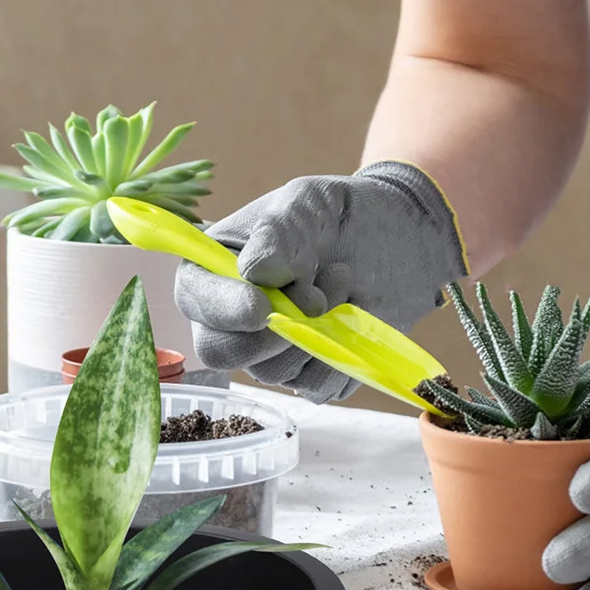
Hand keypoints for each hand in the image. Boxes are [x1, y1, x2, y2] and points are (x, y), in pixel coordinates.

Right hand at [174, 161, 467, 402]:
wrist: (393, 236)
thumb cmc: (336, 214)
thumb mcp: (305, 203)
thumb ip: (278, 233)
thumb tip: (254, 272)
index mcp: (212, 268)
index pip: (196, 302)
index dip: (224, 310)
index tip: (263, 304)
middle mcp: (230, 317)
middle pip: (221, 351)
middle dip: (272, 332)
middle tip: (315, 297)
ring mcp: (267, 350)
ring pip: (271, 371)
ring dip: (315, 333)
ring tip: (340, 284)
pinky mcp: (306, 371)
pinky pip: (312, 386)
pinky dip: (338, 355)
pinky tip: (351, 316)